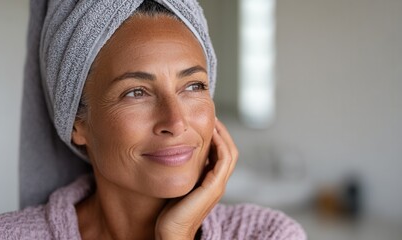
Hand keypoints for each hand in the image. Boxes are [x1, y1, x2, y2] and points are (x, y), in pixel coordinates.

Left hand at [155, 118, 237, 239]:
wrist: (172, 232)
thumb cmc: (171, 212)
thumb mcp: (178, 184)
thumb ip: (182, 171)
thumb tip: (174, 154)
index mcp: (211, 182)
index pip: (221, 153)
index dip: (217, 136)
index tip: (207, 121)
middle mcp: (218, 182)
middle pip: (229, 150)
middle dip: (222, 132)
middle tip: (213, 116)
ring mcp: (218, 185)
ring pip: (230, 153)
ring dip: (223, 134)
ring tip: (213, 120)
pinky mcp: (213, 187)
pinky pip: (223, 160)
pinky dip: (220, 144)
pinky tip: (210, 133)